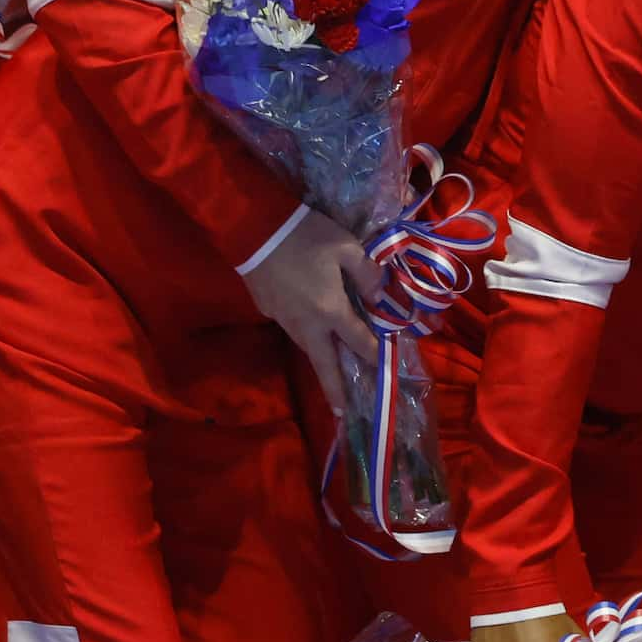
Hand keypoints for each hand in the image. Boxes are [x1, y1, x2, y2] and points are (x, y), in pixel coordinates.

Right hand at [240, 211, 380, 416]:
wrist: (255, 229)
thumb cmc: (305, 236)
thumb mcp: (346, 247)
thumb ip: (367, 274)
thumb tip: (379, 296)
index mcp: (330, 310)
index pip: (359, 341)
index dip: (375, 355)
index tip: (387, 370)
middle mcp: (307, 324)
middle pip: (325, 364)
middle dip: (335, 391)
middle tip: (343, 412)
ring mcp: (284, 319)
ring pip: (307, 348)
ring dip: (321, 363)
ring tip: (332, 376)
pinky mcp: (267, 310)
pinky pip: (293, 329)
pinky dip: (306, 336)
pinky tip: (311, 330)